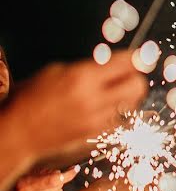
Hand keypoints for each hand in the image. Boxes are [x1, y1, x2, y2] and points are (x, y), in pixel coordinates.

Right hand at [0, 166, 78, 190]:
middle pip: (58, 185)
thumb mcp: (25, 178)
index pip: (53, 180)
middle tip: (46, 181)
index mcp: (26, 186)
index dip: (66, 175)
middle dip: (57, 180)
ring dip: (55, 190)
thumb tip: (61, 172)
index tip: (75, 169)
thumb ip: (42, 174)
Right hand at [4, 52, 147, 160]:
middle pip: (137, 85)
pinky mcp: (97, 134)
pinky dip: (118, 111)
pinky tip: (106, 107)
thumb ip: (88, 67)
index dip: (136, 58)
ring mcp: (97, 119)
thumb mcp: (57, 71)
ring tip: (115, 91)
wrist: (20, 130)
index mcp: (82, 78)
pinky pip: (120, 119)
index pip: (125, 64)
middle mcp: (93, 99)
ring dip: (128, 95)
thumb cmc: (33, 97)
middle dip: (136, 77)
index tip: (140, 56)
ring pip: (132, 104)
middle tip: (129, 75)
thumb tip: (113, 63)